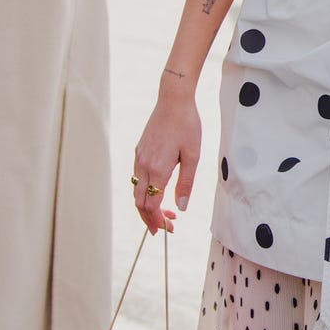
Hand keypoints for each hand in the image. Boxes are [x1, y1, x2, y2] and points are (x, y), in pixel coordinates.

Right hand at [132, 83, 201, 233]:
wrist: (173, 99)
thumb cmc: (187, 125)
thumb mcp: (193, 156)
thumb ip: (186, 183)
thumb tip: (181, 207)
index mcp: (157, 169)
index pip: (151, 205)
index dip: (157, 220)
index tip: (168, 229)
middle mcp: (143, 165)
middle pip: (140, 202)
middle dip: (150, 219)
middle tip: (166, 228)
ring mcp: (139, 157)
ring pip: (137, 191)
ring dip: (148, 206)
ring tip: (165, 213)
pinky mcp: (139, 151)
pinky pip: (138, 178)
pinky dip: (145, 191)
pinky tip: (159, 191)